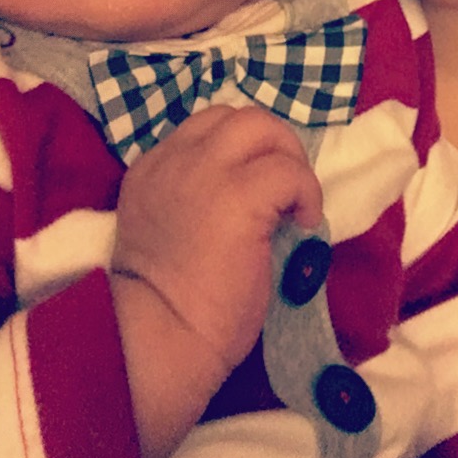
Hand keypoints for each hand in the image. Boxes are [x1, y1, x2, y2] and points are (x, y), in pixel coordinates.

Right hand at [111, 104, 321, 457]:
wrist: (157, 341)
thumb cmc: (163, 308)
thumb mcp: (164, 231)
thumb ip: (193, 200)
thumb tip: (253, 199)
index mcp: (151, 171)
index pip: (204, 128)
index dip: (239, 150)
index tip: (255, 183)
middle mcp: (174, 160)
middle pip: (236, 117)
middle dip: (269, 144)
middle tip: (283, 188)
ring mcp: (206, 171)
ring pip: (260, 126)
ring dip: (287, 158)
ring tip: (295, 200)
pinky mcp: (240, 194)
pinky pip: (289, 171)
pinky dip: (306, 191)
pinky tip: (304, 223)